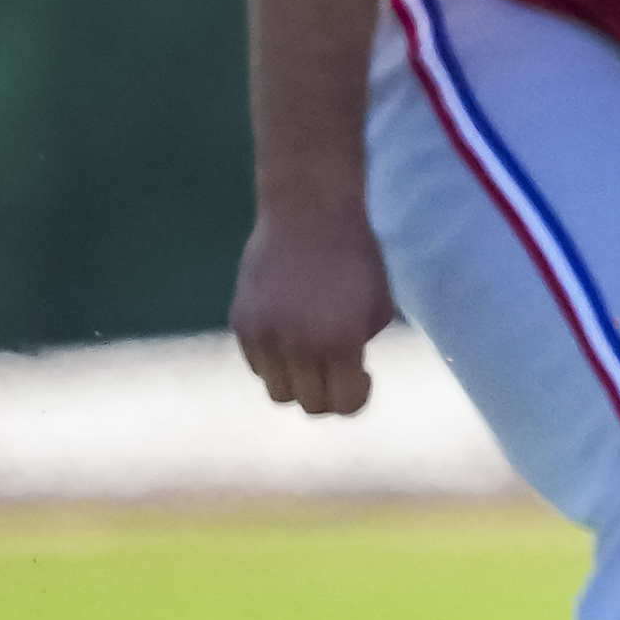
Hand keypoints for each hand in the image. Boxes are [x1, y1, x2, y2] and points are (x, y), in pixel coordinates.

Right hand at [230, 201, 397, 416]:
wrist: (309, 213)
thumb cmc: (356, 258)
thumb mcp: (379, 308)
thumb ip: (362, 349)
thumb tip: (345, 380)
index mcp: (338, 342)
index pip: (345, 405)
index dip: (358, 395)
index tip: (363, 374)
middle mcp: (296, 345)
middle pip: (310, 405)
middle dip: (329, 393)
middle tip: (338, 368)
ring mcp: (263, 335)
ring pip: (278, 392)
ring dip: (298, 382)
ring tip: (312, 354)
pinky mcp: (241, 322)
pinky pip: (257, 365)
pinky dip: (274, 360)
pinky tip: (290, 332)